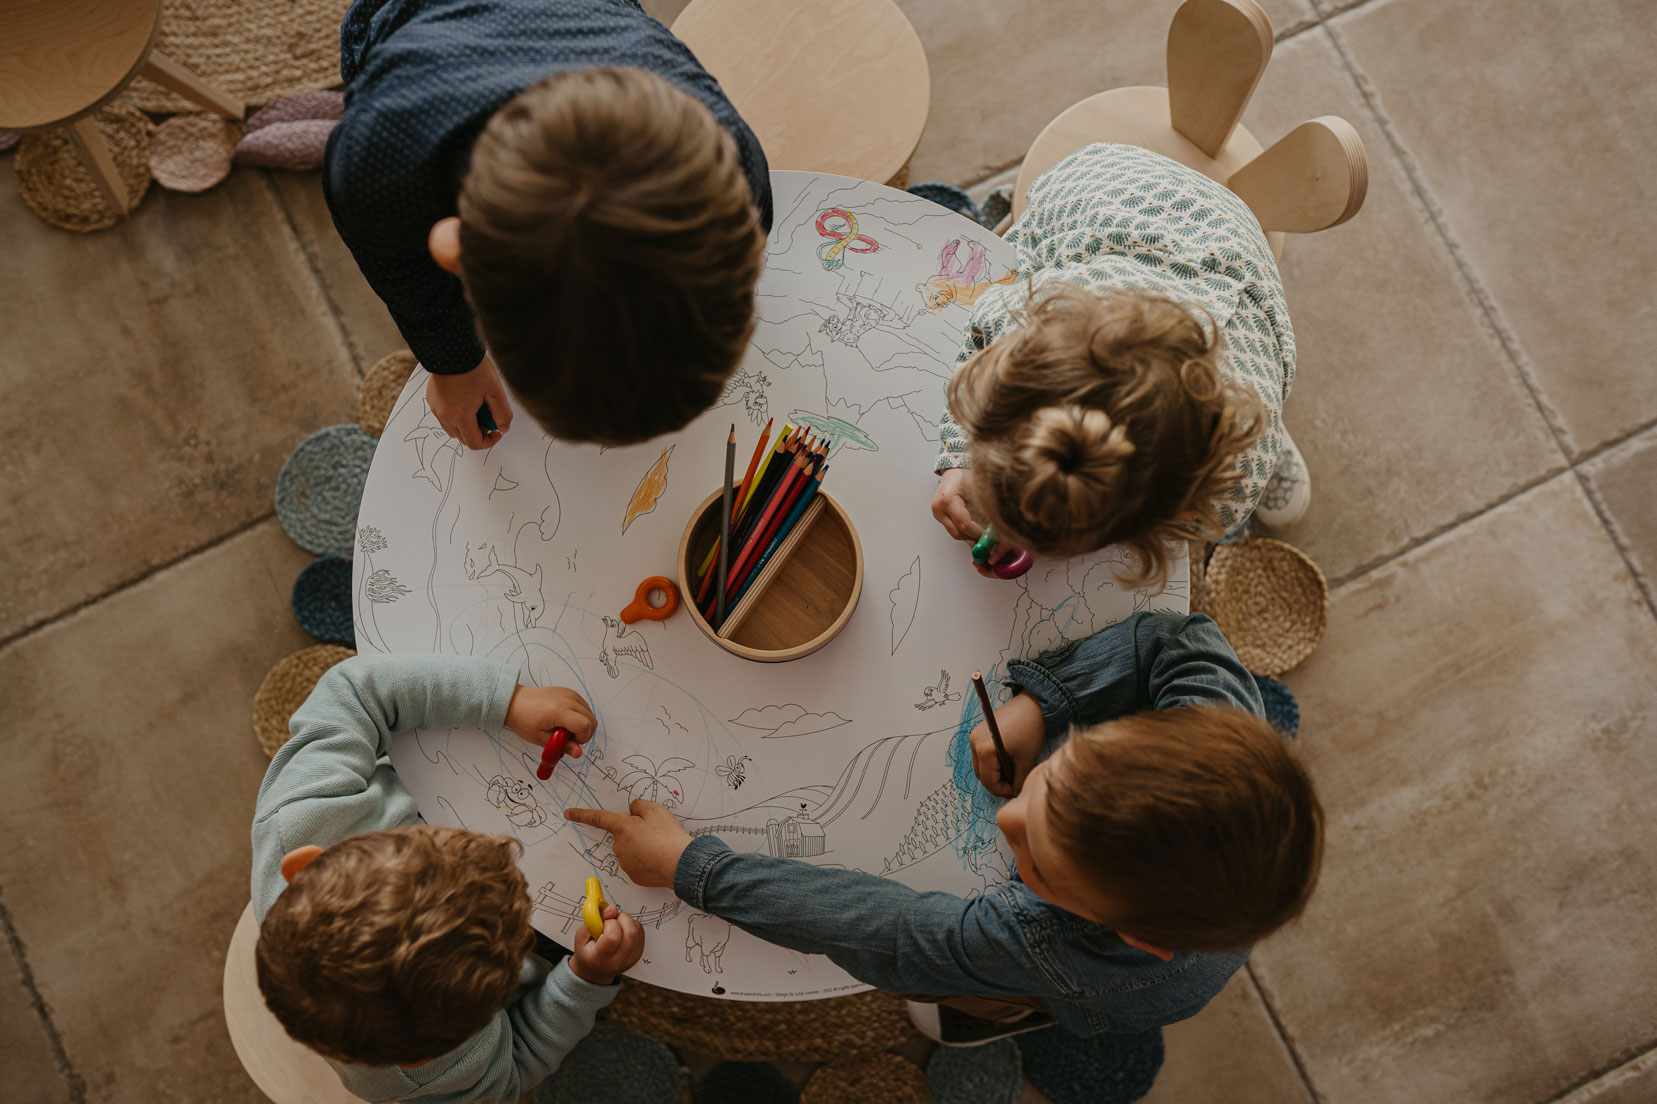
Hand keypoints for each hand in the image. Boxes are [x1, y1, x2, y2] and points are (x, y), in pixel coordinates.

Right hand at [426, 356, 514, 449]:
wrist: (452, 348)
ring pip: (452, 428)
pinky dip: (456, 414)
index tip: (497, 432)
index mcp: (460, 416)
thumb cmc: (473, 367)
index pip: (474, 443)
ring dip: (467, 424)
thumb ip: (502, 413)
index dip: (489, 441)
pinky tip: (466, 398)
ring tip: (477, 406)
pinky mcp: (432, 398)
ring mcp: (436, 407)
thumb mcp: (495, 391)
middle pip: (463, 437)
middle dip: (479, 432)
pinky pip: (444, 415)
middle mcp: (444, 415)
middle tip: (489, 415)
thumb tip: (503, 428)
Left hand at [505, 686, 596, 754]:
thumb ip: (562, 746)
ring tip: (564, 729)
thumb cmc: (524, 719)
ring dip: (582, 725)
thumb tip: (578, 753)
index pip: (585, 726)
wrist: (515, 702)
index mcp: (559, 711)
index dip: (581, 739)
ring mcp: (570, 694)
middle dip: (584, 734)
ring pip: (590, 714)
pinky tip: (564, 720)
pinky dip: (579, 716)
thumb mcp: (541, 738)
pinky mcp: (570, 692)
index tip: (569, 743)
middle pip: (592, 720)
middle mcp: (568, 699)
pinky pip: (584, 707)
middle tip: (567, 738)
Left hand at [563, 799, 692, 887]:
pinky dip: (646, 861)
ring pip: (630, 849)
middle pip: (623, 835)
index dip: (582, 814)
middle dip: (635, 832)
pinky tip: (659, 859)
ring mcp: (625, 863)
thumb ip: (639, 806)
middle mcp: (619, 846)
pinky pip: (637, 864)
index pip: (598, 818)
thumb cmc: (668, 836)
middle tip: (656, 832)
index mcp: (622, 827)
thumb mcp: (655, 810)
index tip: (568, 813)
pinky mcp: (634, 876)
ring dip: (641, 847)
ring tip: (661, 847)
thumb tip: (632, 811)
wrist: (681, 864)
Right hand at [568, 904, 643, 984]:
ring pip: (637, 930)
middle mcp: (618, 961)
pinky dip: (632, 926)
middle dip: (622, 918)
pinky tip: (621, 931)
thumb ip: (594, 919)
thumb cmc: (587, 953)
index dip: (609, 923)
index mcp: (601, 959)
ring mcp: (630, 959)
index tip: (603, 923)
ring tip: (615, 926)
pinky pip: (641, 932)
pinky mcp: (638, 954)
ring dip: (627, 921)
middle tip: (611, 920)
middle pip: (630, 933)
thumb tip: (612, 909)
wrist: (594, 970)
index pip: (613, 937)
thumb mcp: (581, 936)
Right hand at [933, 470, 1017, 578]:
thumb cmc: (965, 474)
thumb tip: (996, 525)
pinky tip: (975, 526)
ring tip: (983, 531)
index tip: (991, 535)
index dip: (979, 532)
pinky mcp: (939, 515)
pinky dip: (965, 529)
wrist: (954, 468)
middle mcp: (939, 508)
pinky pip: (953, 528)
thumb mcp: (978, 489)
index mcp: (947, 500)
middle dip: (975, 536)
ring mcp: (937, 513)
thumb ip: (985, 508)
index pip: (964, 524)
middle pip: (958, 533)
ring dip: (970, 534)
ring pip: (955, 533)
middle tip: (989, 537)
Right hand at [970, 692, 1045, 797]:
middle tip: (1012, 784)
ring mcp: (975, 735)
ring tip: (1011, 771)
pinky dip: (992, 761)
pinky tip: (1007, 760)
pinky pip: (982, 753)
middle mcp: (975, 742)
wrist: (1032, 705)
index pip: (987, 780)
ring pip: (980, 764)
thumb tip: (1013, 790)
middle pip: (981, 773)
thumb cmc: (1030, 729)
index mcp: (985, 750)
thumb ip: (1018, 780)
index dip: (1001, 790)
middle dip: (996, 781)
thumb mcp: (1026, 760)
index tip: (1013, 790)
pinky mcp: (980, 731)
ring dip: (993, 771)